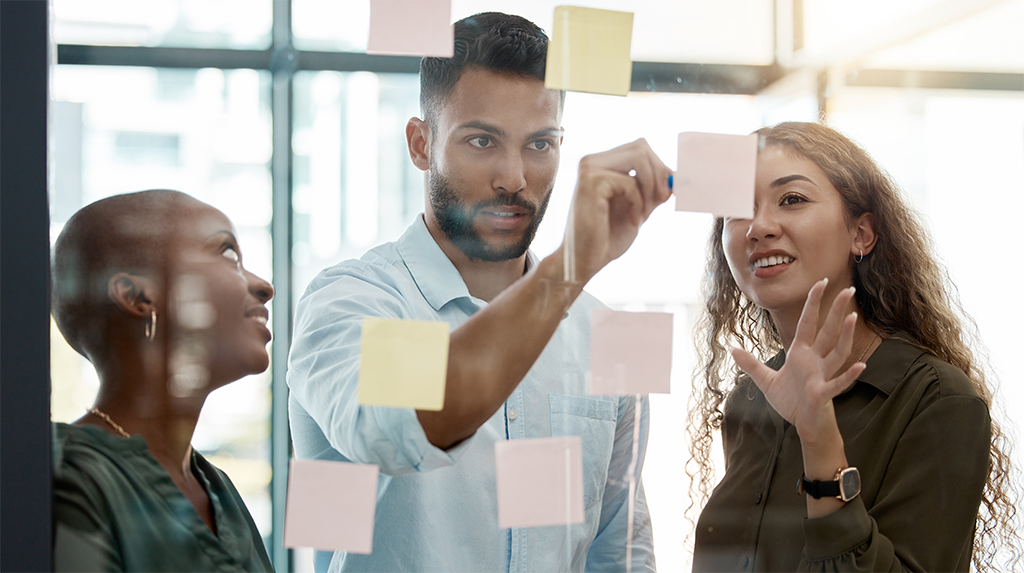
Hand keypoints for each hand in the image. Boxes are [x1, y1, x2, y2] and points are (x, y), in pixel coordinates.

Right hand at [563, 139, 672, 282]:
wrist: (586, 260)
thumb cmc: (608, 237)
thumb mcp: (639, 207)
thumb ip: (655, 189)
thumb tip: (679, 175)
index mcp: (602, 163)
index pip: (640, 148)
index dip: (660, 168)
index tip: (667, 194)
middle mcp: (593, 161)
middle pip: (641, 147)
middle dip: (658, 174)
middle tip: (662, 200)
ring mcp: (590, 169)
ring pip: (638, 157)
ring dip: (650, 186)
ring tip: (646, 212)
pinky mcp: (590, 182)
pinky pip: (629, 182)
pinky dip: (638, 203)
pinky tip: (633, 221)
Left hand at [730, 280, 865, 445]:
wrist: (803, 425)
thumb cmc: (791, 402)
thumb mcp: (766, 381)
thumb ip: (752, 365)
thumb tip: (733, 350)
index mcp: (801, 353)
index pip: (808, 323)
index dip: (813, 303)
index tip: (821, 282)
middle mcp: (815, 361)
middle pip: (828, 331)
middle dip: (837, 311)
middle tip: (849, 289)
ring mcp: (821, 376)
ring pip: (837, 352)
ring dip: (845, 336)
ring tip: (853, 318)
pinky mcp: (823, 394)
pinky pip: (838, 383)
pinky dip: (849, 375)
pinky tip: (861, 366)